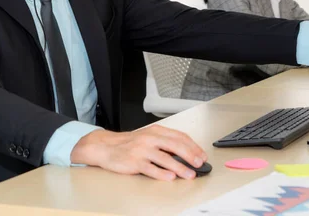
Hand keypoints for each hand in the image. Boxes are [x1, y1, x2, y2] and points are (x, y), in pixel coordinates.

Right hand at [70, 125, 207, 180]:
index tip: (202, 155)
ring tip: (190, 174)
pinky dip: (162, 174)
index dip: (193, 146)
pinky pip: (150, 169)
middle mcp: (150, 138)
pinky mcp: (134, 162)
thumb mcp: (149, 137)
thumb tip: (186, 153)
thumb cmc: (130, 143)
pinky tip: (170, 178)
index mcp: (156, 131)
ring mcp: (142, 150)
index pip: (179, 136)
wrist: (107, 147)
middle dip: (190, 155)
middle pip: (175, 145)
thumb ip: (165, 143)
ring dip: (180, 167)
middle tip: (200, 163)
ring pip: (165, 158)